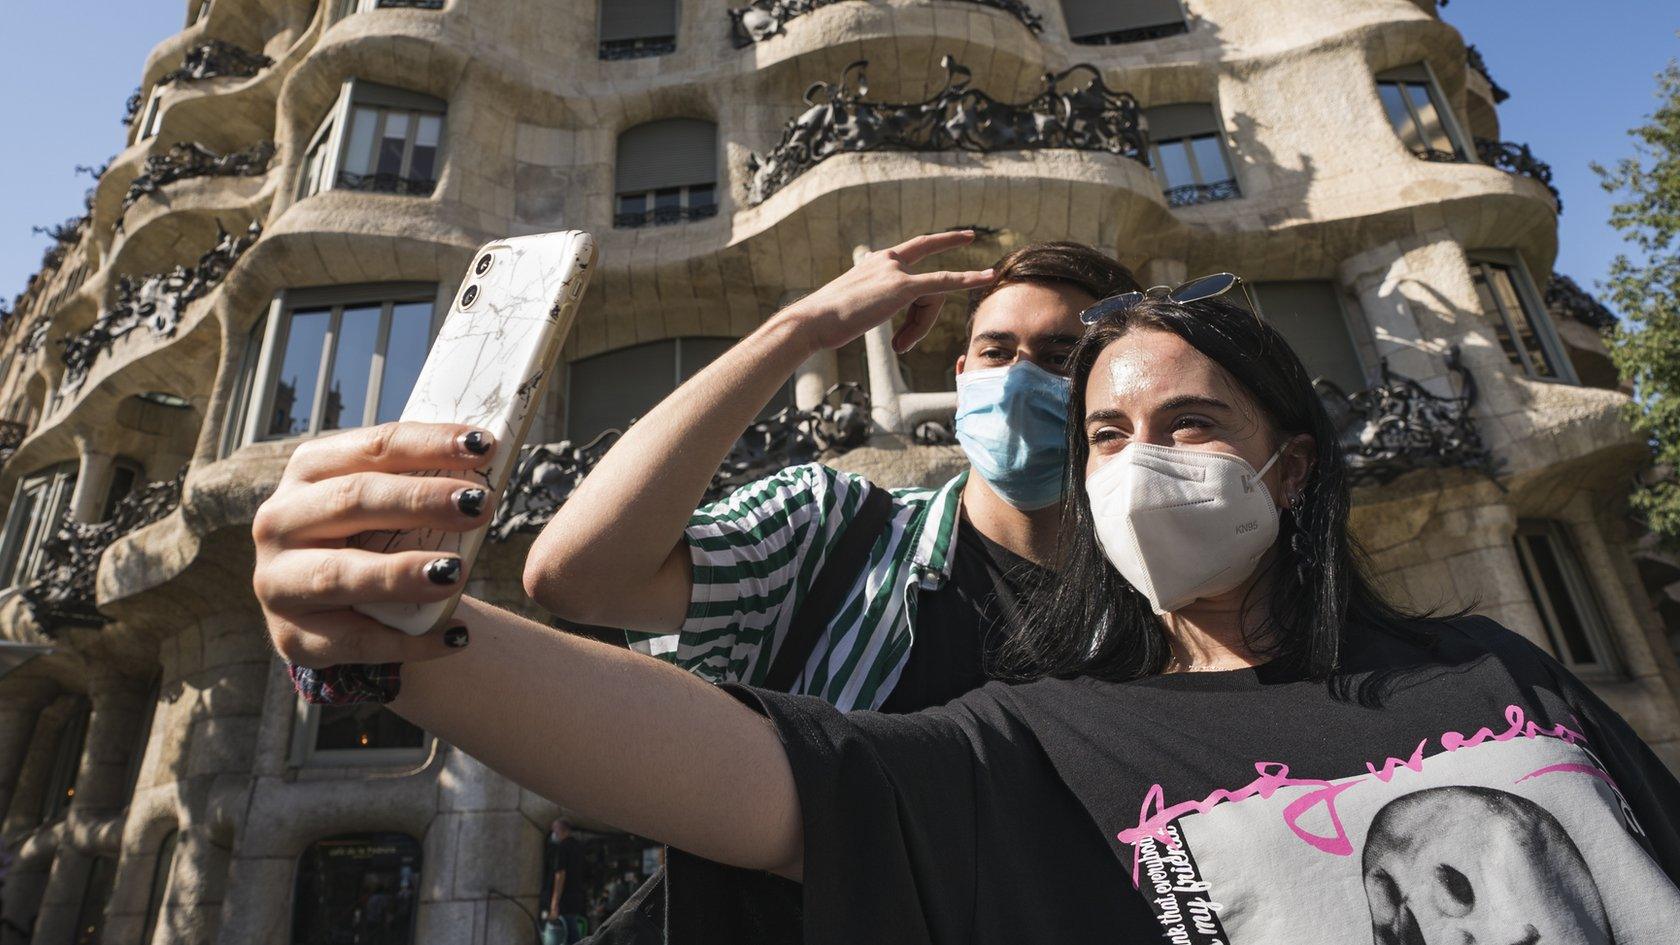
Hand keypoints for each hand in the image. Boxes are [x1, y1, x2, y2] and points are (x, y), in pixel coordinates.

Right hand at [253, 422, 499, 666]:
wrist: (334, 610)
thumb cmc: (369, 541)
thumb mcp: (386, 506)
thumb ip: (422, 485)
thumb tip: (488, 466)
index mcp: (309, 472)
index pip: (373, 447)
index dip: (429, 444)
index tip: (484, 446)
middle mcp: (281, 521)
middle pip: (352, 501)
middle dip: (420, 501)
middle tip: (479, 505)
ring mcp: (278, 582)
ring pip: (339, 575)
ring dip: (401, 573)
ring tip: (455, 572)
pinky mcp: (292, 636)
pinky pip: (354, 641)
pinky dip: (407, 642)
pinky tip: (455, 637)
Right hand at [779, 230, 994, 353]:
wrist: (811, 321)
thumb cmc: (823, 323)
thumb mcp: (850, 308)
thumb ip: (869, 304)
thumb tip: (870, 314)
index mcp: (873, 262)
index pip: (909, 254)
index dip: (935, 243)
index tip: (955, 237)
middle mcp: (886, 260)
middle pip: (927, 278)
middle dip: (953, 251)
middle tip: (976, 246)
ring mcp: (895, 271)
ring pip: (930, 297)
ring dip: (920, 328)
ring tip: (899, 346)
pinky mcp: (902, 287)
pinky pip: (943, 284)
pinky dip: (968, 280)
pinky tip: (988, 277)